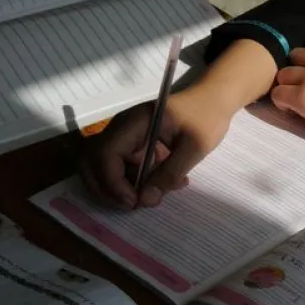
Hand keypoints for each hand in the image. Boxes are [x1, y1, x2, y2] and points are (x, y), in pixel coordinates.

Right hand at [79, 88, 232, 208]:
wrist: (213, 99)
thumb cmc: (206, 116)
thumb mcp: (196, 146)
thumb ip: (170, 173)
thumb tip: (145, 200)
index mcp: (134, 123)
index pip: (105, 153)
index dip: (112, 182)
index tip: (133, 201)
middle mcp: (122, 129)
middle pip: (92, 161)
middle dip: (106, 188)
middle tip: (131, 205)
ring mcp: (125, 138)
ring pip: (104, 168)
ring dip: (119, 189)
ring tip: (149, 198)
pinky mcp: (132, 146)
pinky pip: (122, 169)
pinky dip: (134, 183)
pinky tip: (159, 187)